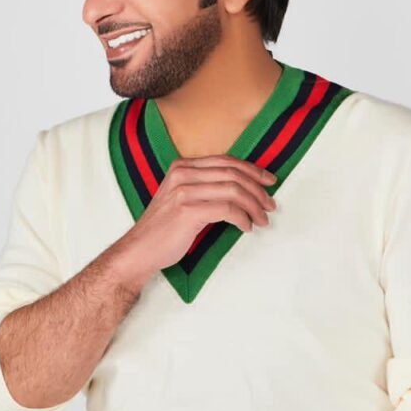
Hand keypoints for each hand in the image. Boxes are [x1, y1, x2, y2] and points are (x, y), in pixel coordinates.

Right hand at [115, 154, 277, 279]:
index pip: (226, 161)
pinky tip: (246, 227)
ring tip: (262, 219)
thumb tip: (241, 187)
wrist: (139, 250)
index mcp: (182, 166)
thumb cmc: (164, 228)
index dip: (252, 169)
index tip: (269, 181)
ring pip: (234, 190)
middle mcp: (182, 174)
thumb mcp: (182, 197)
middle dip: (258, 189)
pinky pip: (228, 210)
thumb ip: (204, 186)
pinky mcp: (187, 211)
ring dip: (254, 206)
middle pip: (233, 174)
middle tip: (270, 204)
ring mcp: (184, 191)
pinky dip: (243, 218)